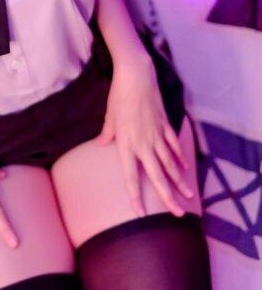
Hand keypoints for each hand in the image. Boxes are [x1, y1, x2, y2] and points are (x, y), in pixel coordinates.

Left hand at [94, 54, 194, 217]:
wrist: (136, 76)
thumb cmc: (119, 95)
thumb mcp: (109, 116)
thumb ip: (107, 133)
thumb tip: (101, 144)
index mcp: (126, 144)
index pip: (130, 177)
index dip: (135, 196)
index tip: (141, 213)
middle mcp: (143, 143)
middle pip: (157, 176)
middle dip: (168, 197)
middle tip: (178, 213)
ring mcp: (156, 134)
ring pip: (170, 163)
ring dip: (180, 180)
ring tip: (188, 195)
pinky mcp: (165, 125)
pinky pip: (173, 145)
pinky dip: (180, 157)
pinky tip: (185, 168)